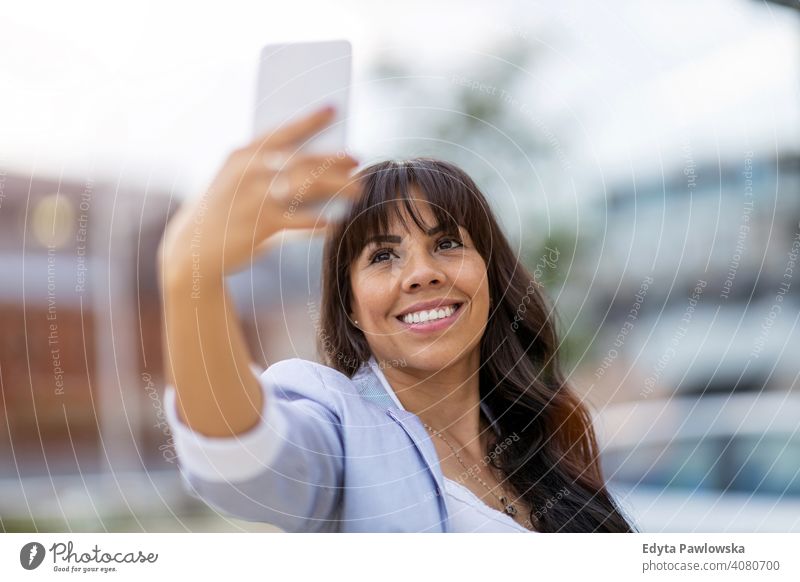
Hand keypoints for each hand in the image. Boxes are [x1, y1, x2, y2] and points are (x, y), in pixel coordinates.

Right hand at [159, 106, 359, 279]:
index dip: (309, 119)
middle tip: (357, 157)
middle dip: (332, 158)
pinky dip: (322, 220)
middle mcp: (250, 172)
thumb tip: (313, 162)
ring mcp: (256, 198)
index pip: (282, 131)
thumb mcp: (235, 181)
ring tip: (358, 189)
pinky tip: (338, 219)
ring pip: (307, 187)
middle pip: (302, 159)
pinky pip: (302, 220)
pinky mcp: (262, 225)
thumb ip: (265, 168)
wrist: (192, 248)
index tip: (333, 109)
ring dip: (337, 186)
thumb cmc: (223, 210)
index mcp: (243, 155)